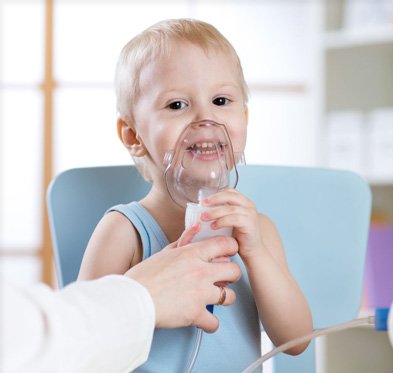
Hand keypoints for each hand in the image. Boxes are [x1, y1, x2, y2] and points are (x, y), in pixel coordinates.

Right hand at [125, 235, 240, 332]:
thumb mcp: (164, 253)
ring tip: (212, 300)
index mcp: (192, 253)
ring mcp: (200, 293)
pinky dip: (210, 324)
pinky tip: (202, 319)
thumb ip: (184, 240)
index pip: (226, 244)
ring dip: (223, 299)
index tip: (228, 255)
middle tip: (222, 280)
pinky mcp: (195, 313)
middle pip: (235, 271)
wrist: (130, 299)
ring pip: (230, 297)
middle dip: (231, 276)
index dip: (231, 249)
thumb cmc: (144, 276)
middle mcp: (200, 271)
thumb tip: (196, 226)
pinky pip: (215, 322)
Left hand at [201, 188, 263, 260]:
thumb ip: (223, 212)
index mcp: (245, 202)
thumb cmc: (240, 236)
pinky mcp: (250, 224)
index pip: (231, 191)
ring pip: (230, 208)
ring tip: (204, 218)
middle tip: (202, 204)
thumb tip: (204, 209)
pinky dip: (221, 221)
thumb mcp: (231, 220)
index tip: (204, 200)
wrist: (253, 251)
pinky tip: (213, 226)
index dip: (217, 194)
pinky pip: (233, 219)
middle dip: (215, 199)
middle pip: (230, 196)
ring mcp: (251, 214)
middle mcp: (249, 206)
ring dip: (215, 212)